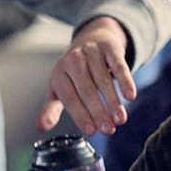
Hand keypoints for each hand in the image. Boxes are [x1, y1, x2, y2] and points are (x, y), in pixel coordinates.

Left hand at [37, 17, 134, 135]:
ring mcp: (91, 52)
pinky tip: (130, 96)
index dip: (80, 115)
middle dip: (98, 112)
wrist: (92, 39)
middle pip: (87, 90)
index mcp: (59, 74)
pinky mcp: (109, 48)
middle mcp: (73, 61)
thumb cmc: (74, 72)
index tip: (91, 131)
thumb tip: (40, 128)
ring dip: (113, 102)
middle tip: (108, 130)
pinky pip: (119, 66)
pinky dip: (125, 81)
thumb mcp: (59, 88)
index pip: (69, 98)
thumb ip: (50, 109)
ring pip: (104, 80)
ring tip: (120, 120)